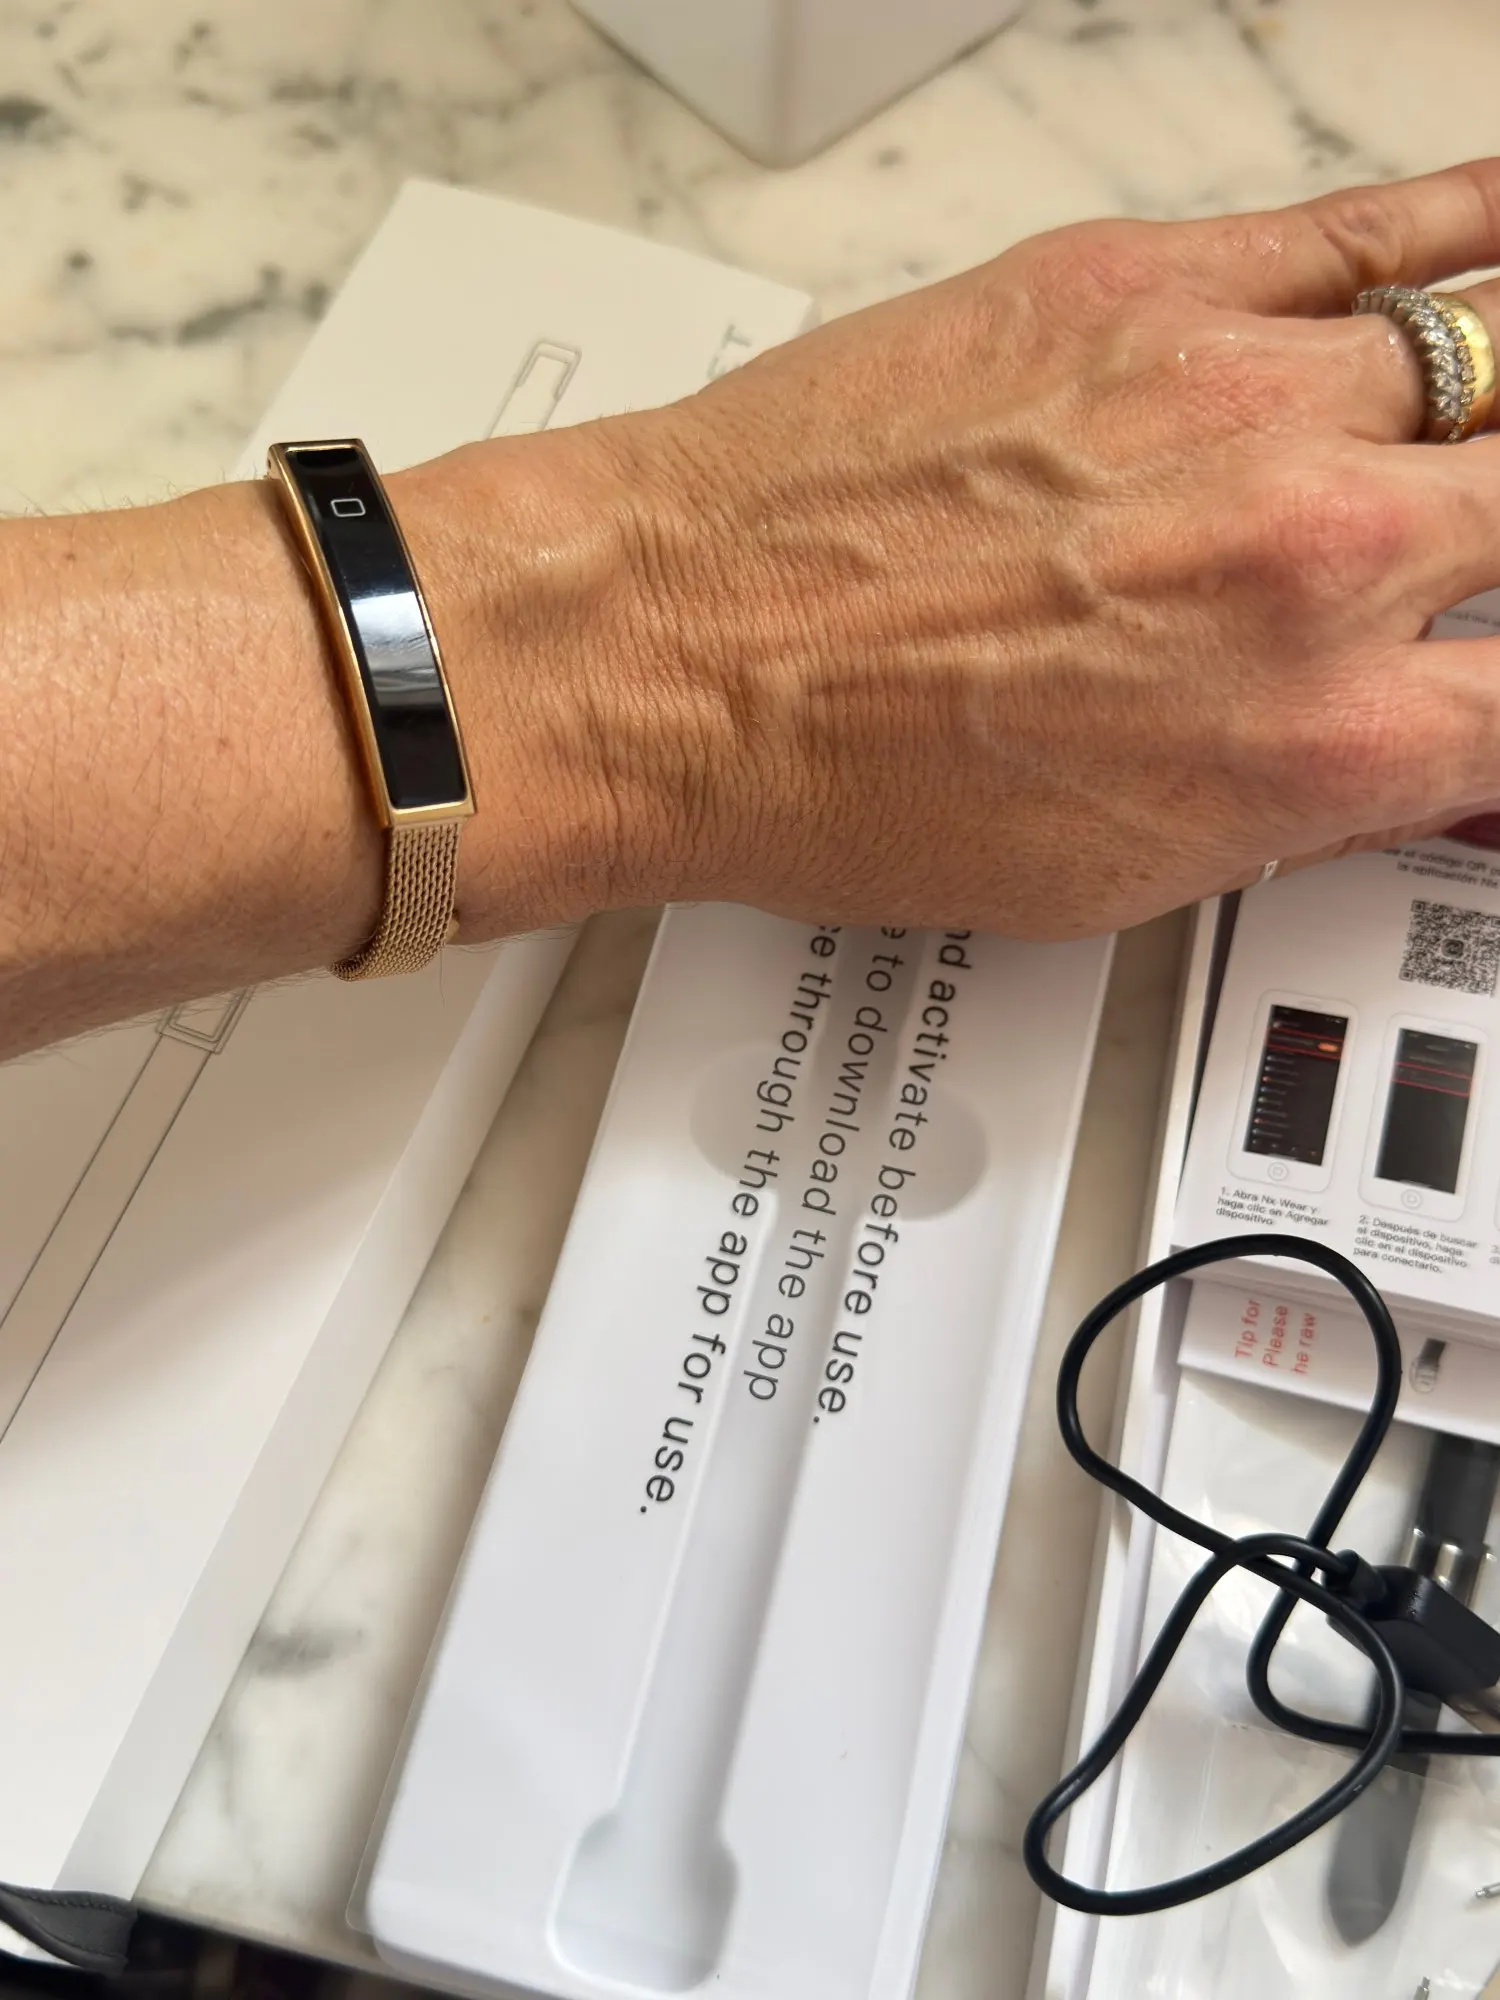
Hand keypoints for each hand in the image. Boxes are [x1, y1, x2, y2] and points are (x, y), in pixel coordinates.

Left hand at [554, 159, 1499, 937]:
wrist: (670, 656)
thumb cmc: (841, 777)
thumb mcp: (1111, 873)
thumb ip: (1294, 799)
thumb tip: (1393, 749)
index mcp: (1315, 740)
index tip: (1484, 677)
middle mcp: (1312, 553)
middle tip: (1467, 547)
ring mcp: (1240, 395)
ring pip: (1492, 354)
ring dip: (1489, 407)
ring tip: (1474, 426)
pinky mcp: (1152, 281)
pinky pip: (1383, 227)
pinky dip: (1472, 233)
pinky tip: (1496, 252)